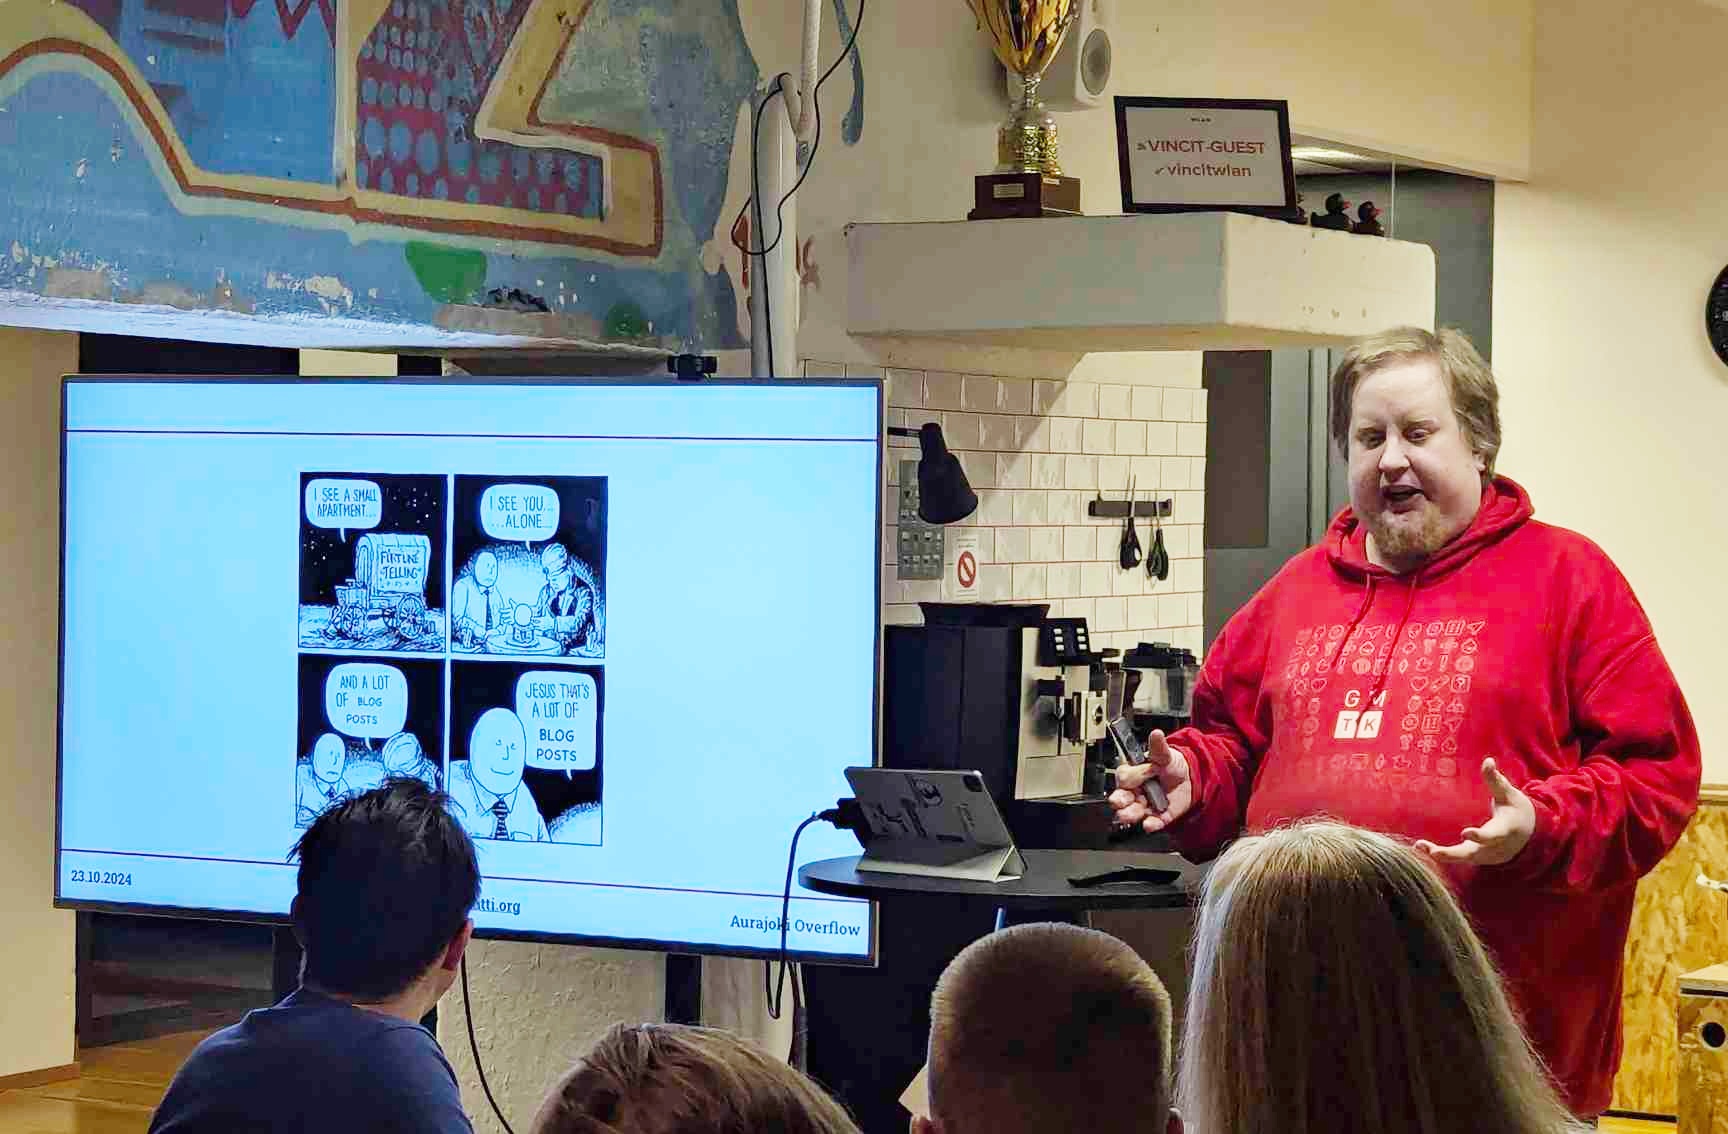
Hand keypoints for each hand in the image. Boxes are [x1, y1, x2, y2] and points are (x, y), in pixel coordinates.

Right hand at [1107, 731, 1193, 832]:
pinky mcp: (1157, 817)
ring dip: (1129, 814)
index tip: (1135, 776)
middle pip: (1121, 798)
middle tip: (1118, 801)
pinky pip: (1151, 823)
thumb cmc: (1170, 765)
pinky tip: (1150, 824)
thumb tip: (1156, 734)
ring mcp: (1145, 805)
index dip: (1128, 778)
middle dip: (1118, 801)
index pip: (1124, 777)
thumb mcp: (1165, 754)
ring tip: (1129, 814)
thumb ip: (1158, 747)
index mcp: (1133, 774)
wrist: (1190, 779)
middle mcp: (1135, 791)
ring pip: (1132, 812)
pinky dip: (1150, 825)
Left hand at [1415, 757, 1535, 865]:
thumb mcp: (1509, 794)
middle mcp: (1495, 848)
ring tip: (1420, 846)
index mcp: (1505, 830)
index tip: (1465, 833)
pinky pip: (1460, 859)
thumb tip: (1488, 760)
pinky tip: (1423, 849)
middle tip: (1434, 852)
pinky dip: (1443, 856)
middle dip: (1453, 854)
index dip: (1480, 837)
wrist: (1530, 834)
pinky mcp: (1478, 857)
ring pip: (1464, 858)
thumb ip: (1496, 780)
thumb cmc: (1516, 810)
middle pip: (1474, 854)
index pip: (1493, 836)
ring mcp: (1486, 855)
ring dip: (1443, 855)